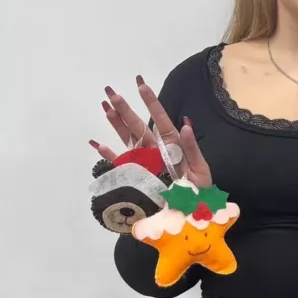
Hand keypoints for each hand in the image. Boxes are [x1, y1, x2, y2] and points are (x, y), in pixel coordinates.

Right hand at [90, 75, 212, 187]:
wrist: (191, 212)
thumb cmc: (199, 189)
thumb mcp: (200, 169)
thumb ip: (192, 148)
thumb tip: (187, 125)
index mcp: (172, 144)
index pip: (161, 119)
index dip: (151, 103)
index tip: (141, 86)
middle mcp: (156, 149)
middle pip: (138, 126)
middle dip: (125, 109)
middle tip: (112, 92)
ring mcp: (144, 161)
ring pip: (127, 139)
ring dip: (116, 124)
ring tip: (105, 107)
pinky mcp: (136, 176)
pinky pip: (120, 164)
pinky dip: (109, 155)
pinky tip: (97, 145)